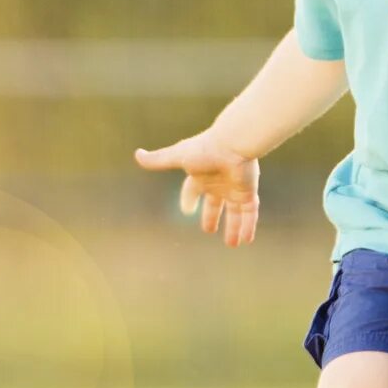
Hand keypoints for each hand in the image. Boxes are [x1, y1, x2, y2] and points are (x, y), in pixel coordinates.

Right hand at [130, 131, 259, 246]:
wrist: (233, 144)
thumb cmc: (205, 150)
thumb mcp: (177, 156)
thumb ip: (159, 159)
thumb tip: (137, 154)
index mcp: (201, 176)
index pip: (192, 190)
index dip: (188, 199)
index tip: (187, 209)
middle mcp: (219, 183)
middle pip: (215, 203)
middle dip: (211, 215)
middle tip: (209, 230)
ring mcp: (235, 188)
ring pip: (235, 212)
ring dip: (234, 227)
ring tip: (233, 244)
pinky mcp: (248, 192)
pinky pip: (250, 212)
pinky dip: (249, 226)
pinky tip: (246, 240)